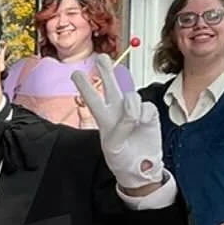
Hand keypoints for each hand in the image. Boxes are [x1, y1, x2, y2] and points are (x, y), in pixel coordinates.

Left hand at [71, 54, 164, 191]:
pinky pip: (146, 106)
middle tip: (102, 57)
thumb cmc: (122, 158)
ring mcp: (133, 109)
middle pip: (110, 84)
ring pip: (131, 95)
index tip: (75, 73)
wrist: (141, 166)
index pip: (91, 98)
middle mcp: (117, 109)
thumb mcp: (114, 145)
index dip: (84, 86)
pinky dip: (145, 116)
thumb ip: (121, 125)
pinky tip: (143, 125)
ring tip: (133, 123)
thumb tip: (133, 108)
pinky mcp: (148, 111)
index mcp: (103, 117)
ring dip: (132, 107)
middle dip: (106, 70)